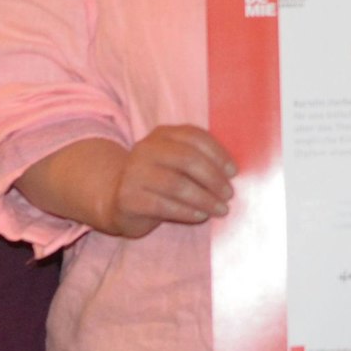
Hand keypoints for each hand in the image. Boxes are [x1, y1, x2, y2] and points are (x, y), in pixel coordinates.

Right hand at [103, 125, 236, 238]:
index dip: (218, 154)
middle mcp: (146, 149)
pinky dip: (186, 212)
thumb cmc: (158, 181)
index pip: (195, 137)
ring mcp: (134, 173)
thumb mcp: (176, 163)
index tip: (233, 172)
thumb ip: (198, 160)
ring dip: (204, 199)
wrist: (117, 199)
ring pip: (177, 185)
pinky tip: (200, 216)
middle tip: (229, 194)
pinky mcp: (128, 198)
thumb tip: (231, 173)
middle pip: (187, 160)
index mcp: (163, 134)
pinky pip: (163, 205)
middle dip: (213, 178)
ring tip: (220, 209)